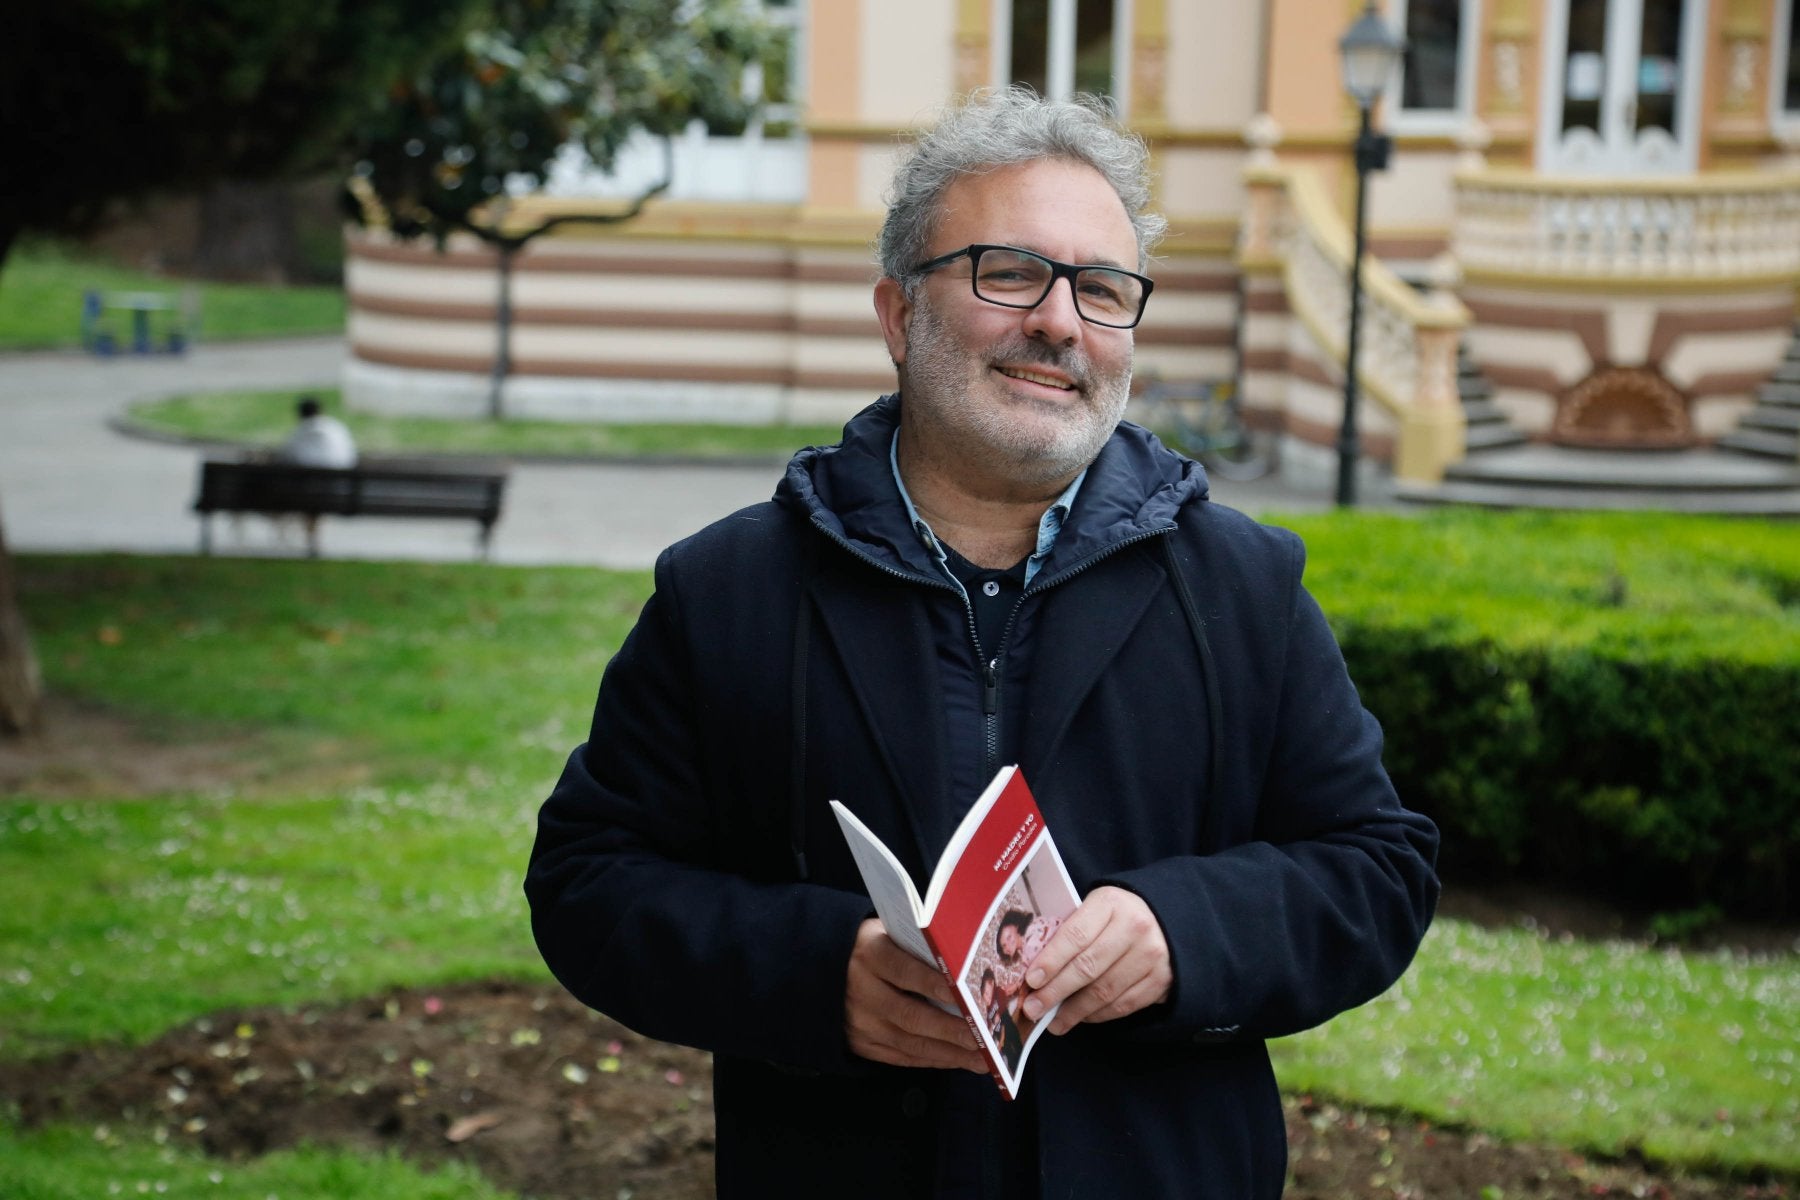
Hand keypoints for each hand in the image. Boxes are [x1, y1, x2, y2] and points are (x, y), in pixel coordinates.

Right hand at [844, 918, 986, 1071]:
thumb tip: (965, 970)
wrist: (824, 965)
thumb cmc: (875, 945)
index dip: (934, 984)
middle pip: (909, 1015)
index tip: (964, 995)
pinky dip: (931, 1060)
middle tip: (983, 1040)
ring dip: (948, 1053)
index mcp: (870, 954)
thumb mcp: (889, 934)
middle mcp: (861, 991)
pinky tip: (956, 1060)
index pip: (904, 970)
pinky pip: (900, 1057)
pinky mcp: (860, 1044)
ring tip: (981, 1058)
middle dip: (949, 1030)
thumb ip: (919, 949)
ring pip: (908, 1043)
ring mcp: (859, 1022)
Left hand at [1018, 886, 1171, 1035]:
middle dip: (1056, 992)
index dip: (1051, 961)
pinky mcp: (1161, 980)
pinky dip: (1098, 1015)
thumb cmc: (1115, 916)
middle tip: (1033, 1008)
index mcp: (1111, 903)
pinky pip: (1123, 1004)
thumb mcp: (1094, 909)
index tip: (1031, 981)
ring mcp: (1151, 955)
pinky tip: (1081, 1017)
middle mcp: (1135, 927)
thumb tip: (1035, 972)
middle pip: (1088, 967)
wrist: (1164, 921)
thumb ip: (1069, 932)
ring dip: (1075, 1011)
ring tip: (1053, 1022)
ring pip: (1104, 991)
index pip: (1075, 935)